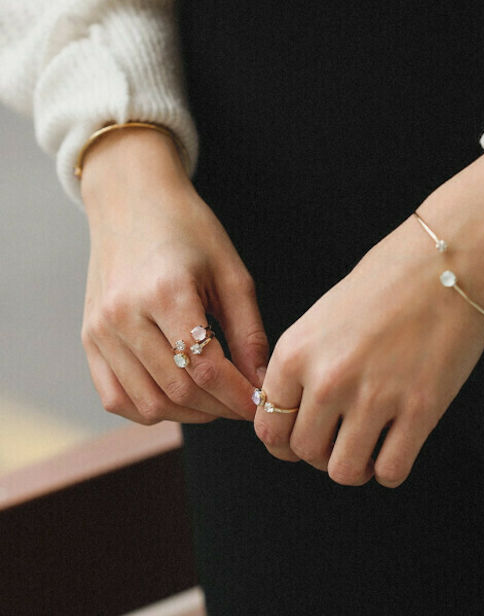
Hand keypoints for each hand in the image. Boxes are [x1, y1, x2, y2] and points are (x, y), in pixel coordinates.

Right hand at [80, 127, 267, 424]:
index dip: (238, 396)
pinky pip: (116, 397)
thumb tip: (261, 384)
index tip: (261, 403)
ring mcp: (100, 330)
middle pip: (178, 391)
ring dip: (189, 414)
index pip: (206, 369)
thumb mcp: (231, 273)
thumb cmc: (188, 230)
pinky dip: (149, 409)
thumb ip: (249, 332)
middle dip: (220, 408)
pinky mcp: (89, 338)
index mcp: (165, 292)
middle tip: (243, 404)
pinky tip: (176, 399)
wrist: (131, 200)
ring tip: (215, 401)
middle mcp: (124, 315)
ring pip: (148, 403)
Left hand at [253, 151, 483, 486]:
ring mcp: (374, 397)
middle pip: (303, 453)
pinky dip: (388, 469)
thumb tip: (293, 415)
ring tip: (366, 446)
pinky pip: (391, 471)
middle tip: (338, 439)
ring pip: (343, 471)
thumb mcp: (319, 320)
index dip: (283, 441)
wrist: (442, 263)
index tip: (300, 438)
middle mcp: (328, 379)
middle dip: (319, 454)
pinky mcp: (420, 410)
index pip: (269, 428)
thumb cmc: (381, 285)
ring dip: (353, 466)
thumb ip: (301, 369)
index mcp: (295, 354)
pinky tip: (395, 447)